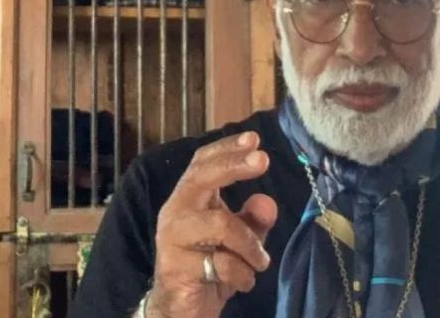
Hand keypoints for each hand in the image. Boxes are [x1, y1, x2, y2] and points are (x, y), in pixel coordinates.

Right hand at [148, 132, 276, 317]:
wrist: (181, 310)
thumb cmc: (211, 267)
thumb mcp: (240, 241)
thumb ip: (253, 220)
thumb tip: (266, 202)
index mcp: (190, 199)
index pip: (203, 163)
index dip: (226, 148)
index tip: (254, 139)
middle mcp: (176, 212)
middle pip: (201, 177)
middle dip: (233, 166)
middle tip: (263, 160)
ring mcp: (173, 239)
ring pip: (221, 224)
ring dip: (251, 245)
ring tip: (260, 262)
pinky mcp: (176, 268)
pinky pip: (222, 264)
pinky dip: (242, 275)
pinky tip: (243, 283)